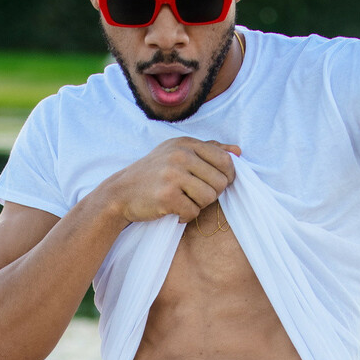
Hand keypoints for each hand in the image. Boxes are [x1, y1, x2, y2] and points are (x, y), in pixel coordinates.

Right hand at [93, 138, 239, 226]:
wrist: (121, 192)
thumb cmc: (154, 173)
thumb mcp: (177, 152)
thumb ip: (209, 149)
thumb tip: (238, 152)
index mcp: (186, 143)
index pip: (225, 160)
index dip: (227, 177)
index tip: (216, 184)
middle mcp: (180, 155)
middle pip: (220, 182)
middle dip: (211, 194)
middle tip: (193, 195)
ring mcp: (173, 175)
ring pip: (209, 198)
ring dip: (198, 205)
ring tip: (183, 201)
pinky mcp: (166, 196)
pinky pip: (193, 212)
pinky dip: (185, 216)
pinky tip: (173, 210)